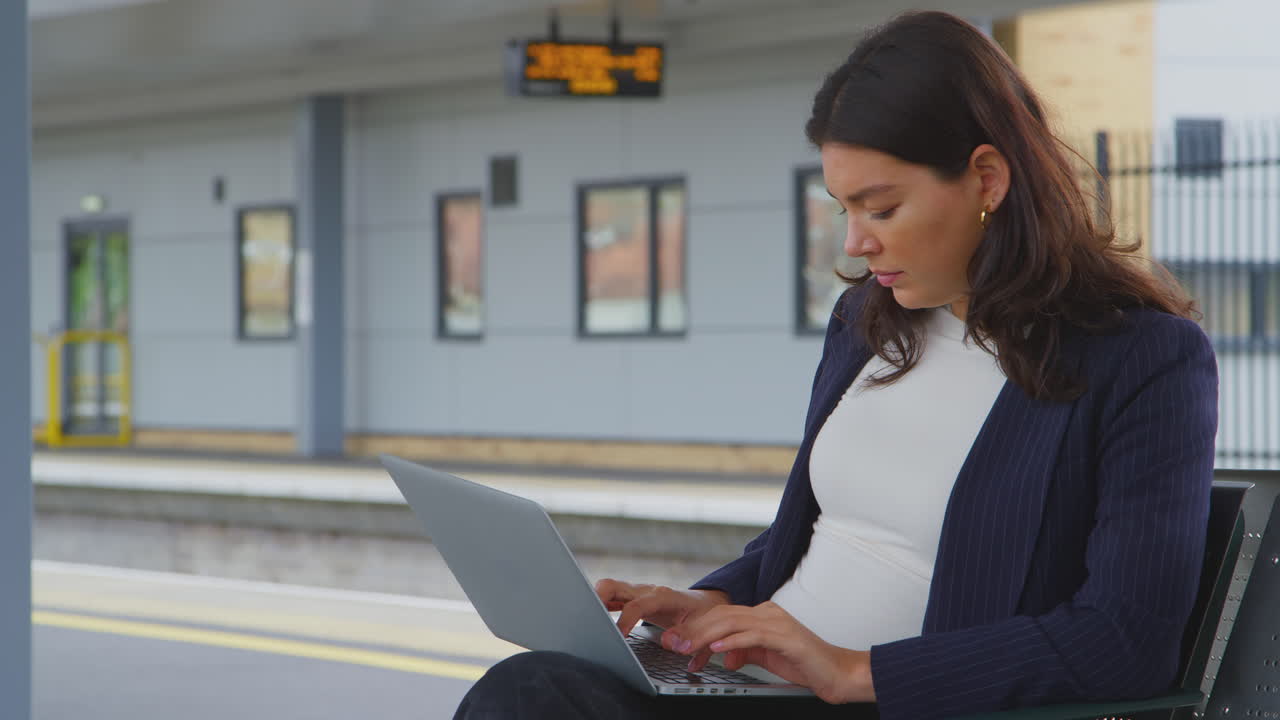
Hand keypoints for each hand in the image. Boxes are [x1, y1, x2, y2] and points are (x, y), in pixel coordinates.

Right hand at [594, 578, 728, 635]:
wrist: (705, 604)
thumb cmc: (704, 615)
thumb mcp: (704, 626)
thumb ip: (689, 636)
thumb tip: (669, 643)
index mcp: (663, 597)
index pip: (638, 604)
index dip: (626, 619)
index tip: (617, 637)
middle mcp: (646, 591)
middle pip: (614, 586)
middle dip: (596, 599)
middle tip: (587, 620)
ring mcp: (636, 593)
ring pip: (607, 588)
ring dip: (593, 601)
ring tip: (581, 620)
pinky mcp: (631, 599)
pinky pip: (609, 597)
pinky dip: (598, 606)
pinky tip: (590, 619)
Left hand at [665, 601, 875, 704]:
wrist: (838, 673)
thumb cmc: (805, 665)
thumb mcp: (766, 658)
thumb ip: (744, 653)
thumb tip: (722, 657)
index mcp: (762, 615)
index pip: (721, 616)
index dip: (696, 628)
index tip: (676, 641)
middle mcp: (768, 612)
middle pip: (721, 615)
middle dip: (693, 629)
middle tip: (672, 642)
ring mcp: (777, 622)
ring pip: (732, 622)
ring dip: (705, 636)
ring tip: (686, 647)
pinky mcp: (786, 637)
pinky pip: (753, 636)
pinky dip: (732, 642)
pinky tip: (716, 650)